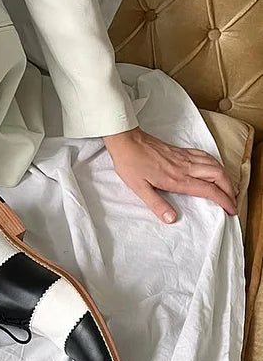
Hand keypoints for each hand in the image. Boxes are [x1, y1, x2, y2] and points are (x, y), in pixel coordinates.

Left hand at [104, 126, 236, 222]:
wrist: (127, 141)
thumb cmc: (131, 164)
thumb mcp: (139, 189)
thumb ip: (157, 204)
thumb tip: (171, 219)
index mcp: (177, 179)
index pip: (209, 190)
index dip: (224, 200)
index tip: (231, 210)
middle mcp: (185, 167)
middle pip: (218, 176)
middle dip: (230, 189)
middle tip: (233, 201)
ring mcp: (184, 157)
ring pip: (215, 164)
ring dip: (226, 177)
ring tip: (229, 188)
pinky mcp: (181, 151)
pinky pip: (205, 156)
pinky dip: (216, 163)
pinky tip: (215, 168)